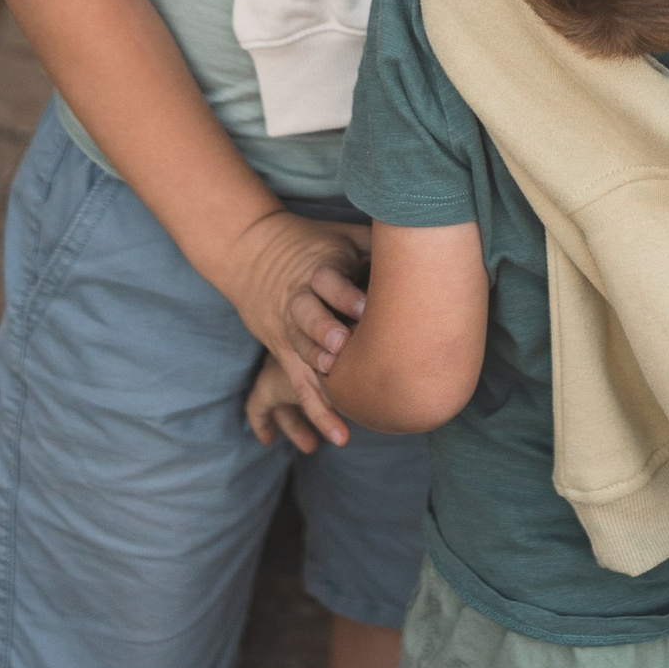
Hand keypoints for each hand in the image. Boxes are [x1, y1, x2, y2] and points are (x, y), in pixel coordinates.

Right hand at [210, 211, 369, 444]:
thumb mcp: (341, 232)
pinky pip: (299, 384)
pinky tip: (338, 435)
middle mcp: (297, 300)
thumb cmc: (311, 241)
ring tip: (341, 409)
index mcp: (315, 268)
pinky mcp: (283, 353)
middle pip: (306, 318)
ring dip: (319, 385)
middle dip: (323, 333)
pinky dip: (317, 410)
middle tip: (342, 348)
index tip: (367, 306)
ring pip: (300, 359)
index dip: (345, 294)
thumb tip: (418, 236)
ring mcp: (287, 330)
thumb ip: (372, 239)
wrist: (250, 251)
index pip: (327, 280)